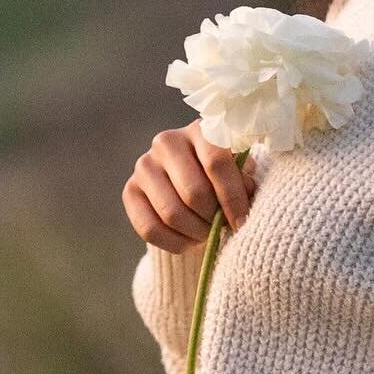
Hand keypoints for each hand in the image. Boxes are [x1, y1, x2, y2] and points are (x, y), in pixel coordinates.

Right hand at [122, 120, 258, 252]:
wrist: (191, 180)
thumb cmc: (223, 175)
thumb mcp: (240, 173)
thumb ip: (244, 183)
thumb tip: (242, 204)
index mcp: (200, 130)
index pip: (216, 162)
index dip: (232, 197)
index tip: (241, 221)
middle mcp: (166, 142)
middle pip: (193, 192)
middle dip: (212, 219)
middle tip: (221, 228)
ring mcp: (144, 165)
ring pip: (171, 214)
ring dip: (195, 233)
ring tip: (207, 234)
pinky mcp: (130, 190)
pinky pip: (149, 229)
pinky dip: (174, 243)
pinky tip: (188, 241)